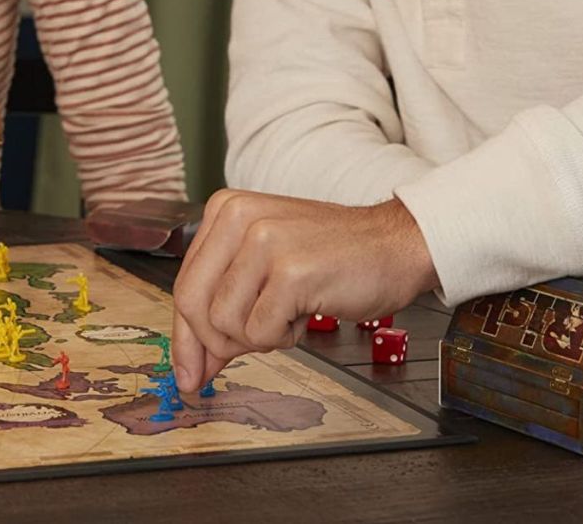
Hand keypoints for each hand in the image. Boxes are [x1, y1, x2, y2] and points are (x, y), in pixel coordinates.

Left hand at [171, 189, 439, 391]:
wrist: (398, 244)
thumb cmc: (333, 259)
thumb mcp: (264, 274)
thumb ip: (223, 312)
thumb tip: (190, 368)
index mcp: (225, 210)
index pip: (184, 285)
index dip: (185, 337)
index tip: (187, 372)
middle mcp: (238, 218)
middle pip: (193, 305)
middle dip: (215, 343)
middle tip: (242, 351)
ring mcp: (264, 242)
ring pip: (224, 324)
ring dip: (257, 337)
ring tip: (289, 315)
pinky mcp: (291, 272)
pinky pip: (260, 333)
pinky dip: (282, 338)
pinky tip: (305, 315)